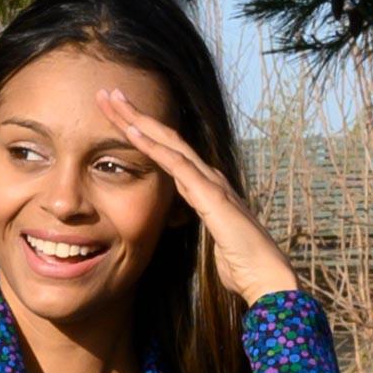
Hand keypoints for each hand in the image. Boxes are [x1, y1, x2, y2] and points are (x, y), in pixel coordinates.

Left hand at [96, 86, 300, 306]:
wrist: (265, 278)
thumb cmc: (240, 265)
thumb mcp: (208, 240)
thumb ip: (196, 225)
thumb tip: (183, 225)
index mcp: (204, 187)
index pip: (168, 153)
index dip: (142, 133)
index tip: (116, 118)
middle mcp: (208, 177)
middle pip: (166, 138)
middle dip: (135, 115)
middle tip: (108, 94)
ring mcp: (211, 183)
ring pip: (169, 142)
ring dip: (139, 121)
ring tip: (114, 100)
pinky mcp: (211, 195)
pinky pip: (177, 165)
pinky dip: (154, 146)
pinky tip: (133, 131)